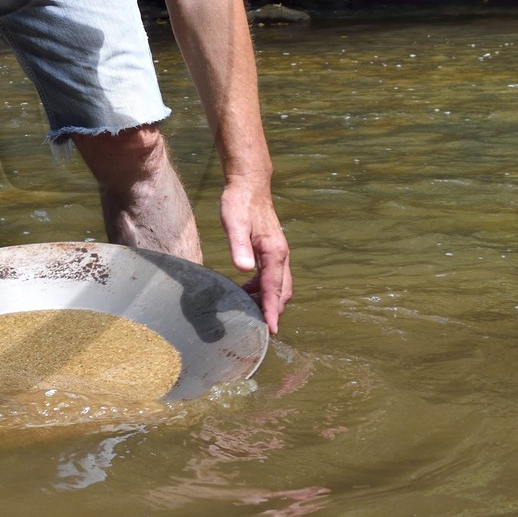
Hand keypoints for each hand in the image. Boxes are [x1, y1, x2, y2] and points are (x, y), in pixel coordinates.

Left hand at [219, 182, 291, 332]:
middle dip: (273, 310)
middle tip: (260, 328)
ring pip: (279, 285)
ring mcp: (278, 253)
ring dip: (267, 300)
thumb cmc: (240, 204)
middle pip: (282, 291)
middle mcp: (281, 255)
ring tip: (248, 311)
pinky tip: (245, 291)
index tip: (271, 330)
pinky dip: (263, 289)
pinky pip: (272, 276)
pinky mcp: (271, 251)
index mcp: (274, 253)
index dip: (271, 310)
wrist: (249, 186)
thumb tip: (244, 270)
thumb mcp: (234, 224)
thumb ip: (239, 246)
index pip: (274, 289)